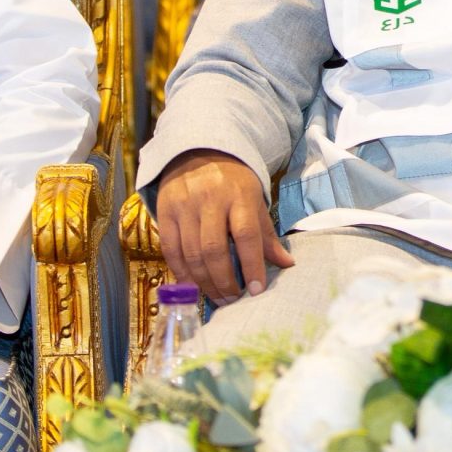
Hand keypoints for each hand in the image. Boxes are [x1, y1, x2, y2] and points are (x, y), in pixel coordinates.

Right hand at [156, 149, 291, 305]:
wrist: (197, 151)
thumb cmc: (232, 182)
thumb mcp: (254, 201)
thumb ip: (266, 235)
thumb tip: (288, 264)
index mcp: (239, 195)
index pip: (246, 235)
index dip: (252, 266)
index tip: (257, 290)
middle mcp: (210, 199)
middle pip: (214, 249)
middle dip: (224, 281)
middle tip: (233, 300)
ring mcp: (184, 205)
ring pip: (191, 254)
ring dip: (204, 283)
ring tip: (217, 298)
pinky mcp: (164, 211)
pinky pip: (170, 250)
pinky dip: (182, 273)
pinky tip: (193, 285)